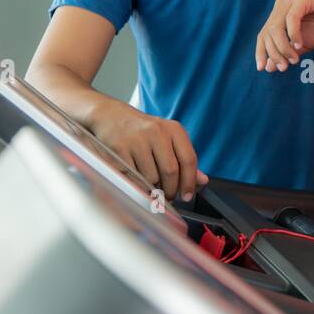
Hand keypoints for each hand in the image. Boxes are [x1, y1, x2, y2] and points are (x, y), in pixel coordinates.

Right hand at [88, 100, 207, 201]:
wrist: (110, 116)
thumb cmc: (143, 132)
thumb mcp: (167, 138)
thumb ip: (184, 159)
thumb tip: (202, 180)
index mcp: (173, 129)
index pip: (189, 160)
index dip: (190, 182)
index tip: (187, 196)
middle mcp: (157, 132)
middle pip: (170, 172)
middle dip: (170, 190)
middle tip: (167, 197)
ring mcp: (137, 140)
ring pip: (151, 178)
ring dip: (152, 189)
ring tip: (150, 185)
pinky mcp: (119, 149)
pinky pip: (133, 177)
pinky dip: (137, 185)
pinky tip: (136, 180)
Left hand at [255, 0, 313, 71]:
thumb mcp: (304, 43)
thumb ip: (287, 52)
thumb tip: (269, 67)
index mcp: (278, 15)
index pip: (263, 35)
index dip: (261, 52)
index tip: (263, 68)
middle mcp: (281, 6)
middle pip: (267, 33)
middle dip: (274, 53)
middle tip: (284, 67)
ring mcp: (291, 1)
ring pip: (276, 28)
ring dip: (283, 47)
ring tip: (294, 60)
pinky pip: (292, 18)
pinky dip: (293, 34)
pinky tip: (299, 45)